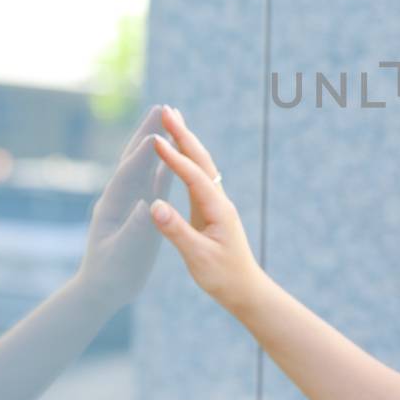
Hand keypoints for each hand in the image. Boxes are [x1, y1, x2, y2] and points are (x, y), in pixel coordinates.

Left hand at [73, 104, 172, 310]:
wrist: (103, 289)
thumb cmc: (112, 274)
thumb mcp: (124, 253)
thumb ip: (135, 229)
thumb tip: (146, 205)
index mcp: (112, 205)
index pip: (129, 172)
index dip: (143, 152)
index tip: (158, 132)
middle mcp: (120, 197)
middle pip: (134, 158)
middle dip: (147, 132)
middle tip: (162, 107)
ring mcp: (130, 200)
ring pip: (145, 165)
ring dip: (156, 141)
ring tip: (169, 120)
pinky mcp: (140, 208)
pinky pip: (154, 181)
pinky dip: (163, 164)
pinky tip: (174, 154)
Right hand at [148, 106, 261, 308]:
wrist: (245, 290)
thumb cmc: (223, 277)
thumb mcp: (198, 257)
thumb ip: (176, 231)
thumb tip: (155, 205)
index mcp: (217, 209)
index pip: (193, 176)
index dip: (173, 158)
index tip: (155, 139)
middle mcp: (219, 200)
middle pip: (201, 160)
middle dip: (183, 134)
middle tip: (166, 109)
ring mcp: (216, 203)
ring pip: (200, 165)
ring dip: (186, 142)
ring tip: (171, 120)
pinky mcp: (210, 210)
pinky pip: (196, 177)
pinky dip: (185, 160)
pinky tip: (177, 152)